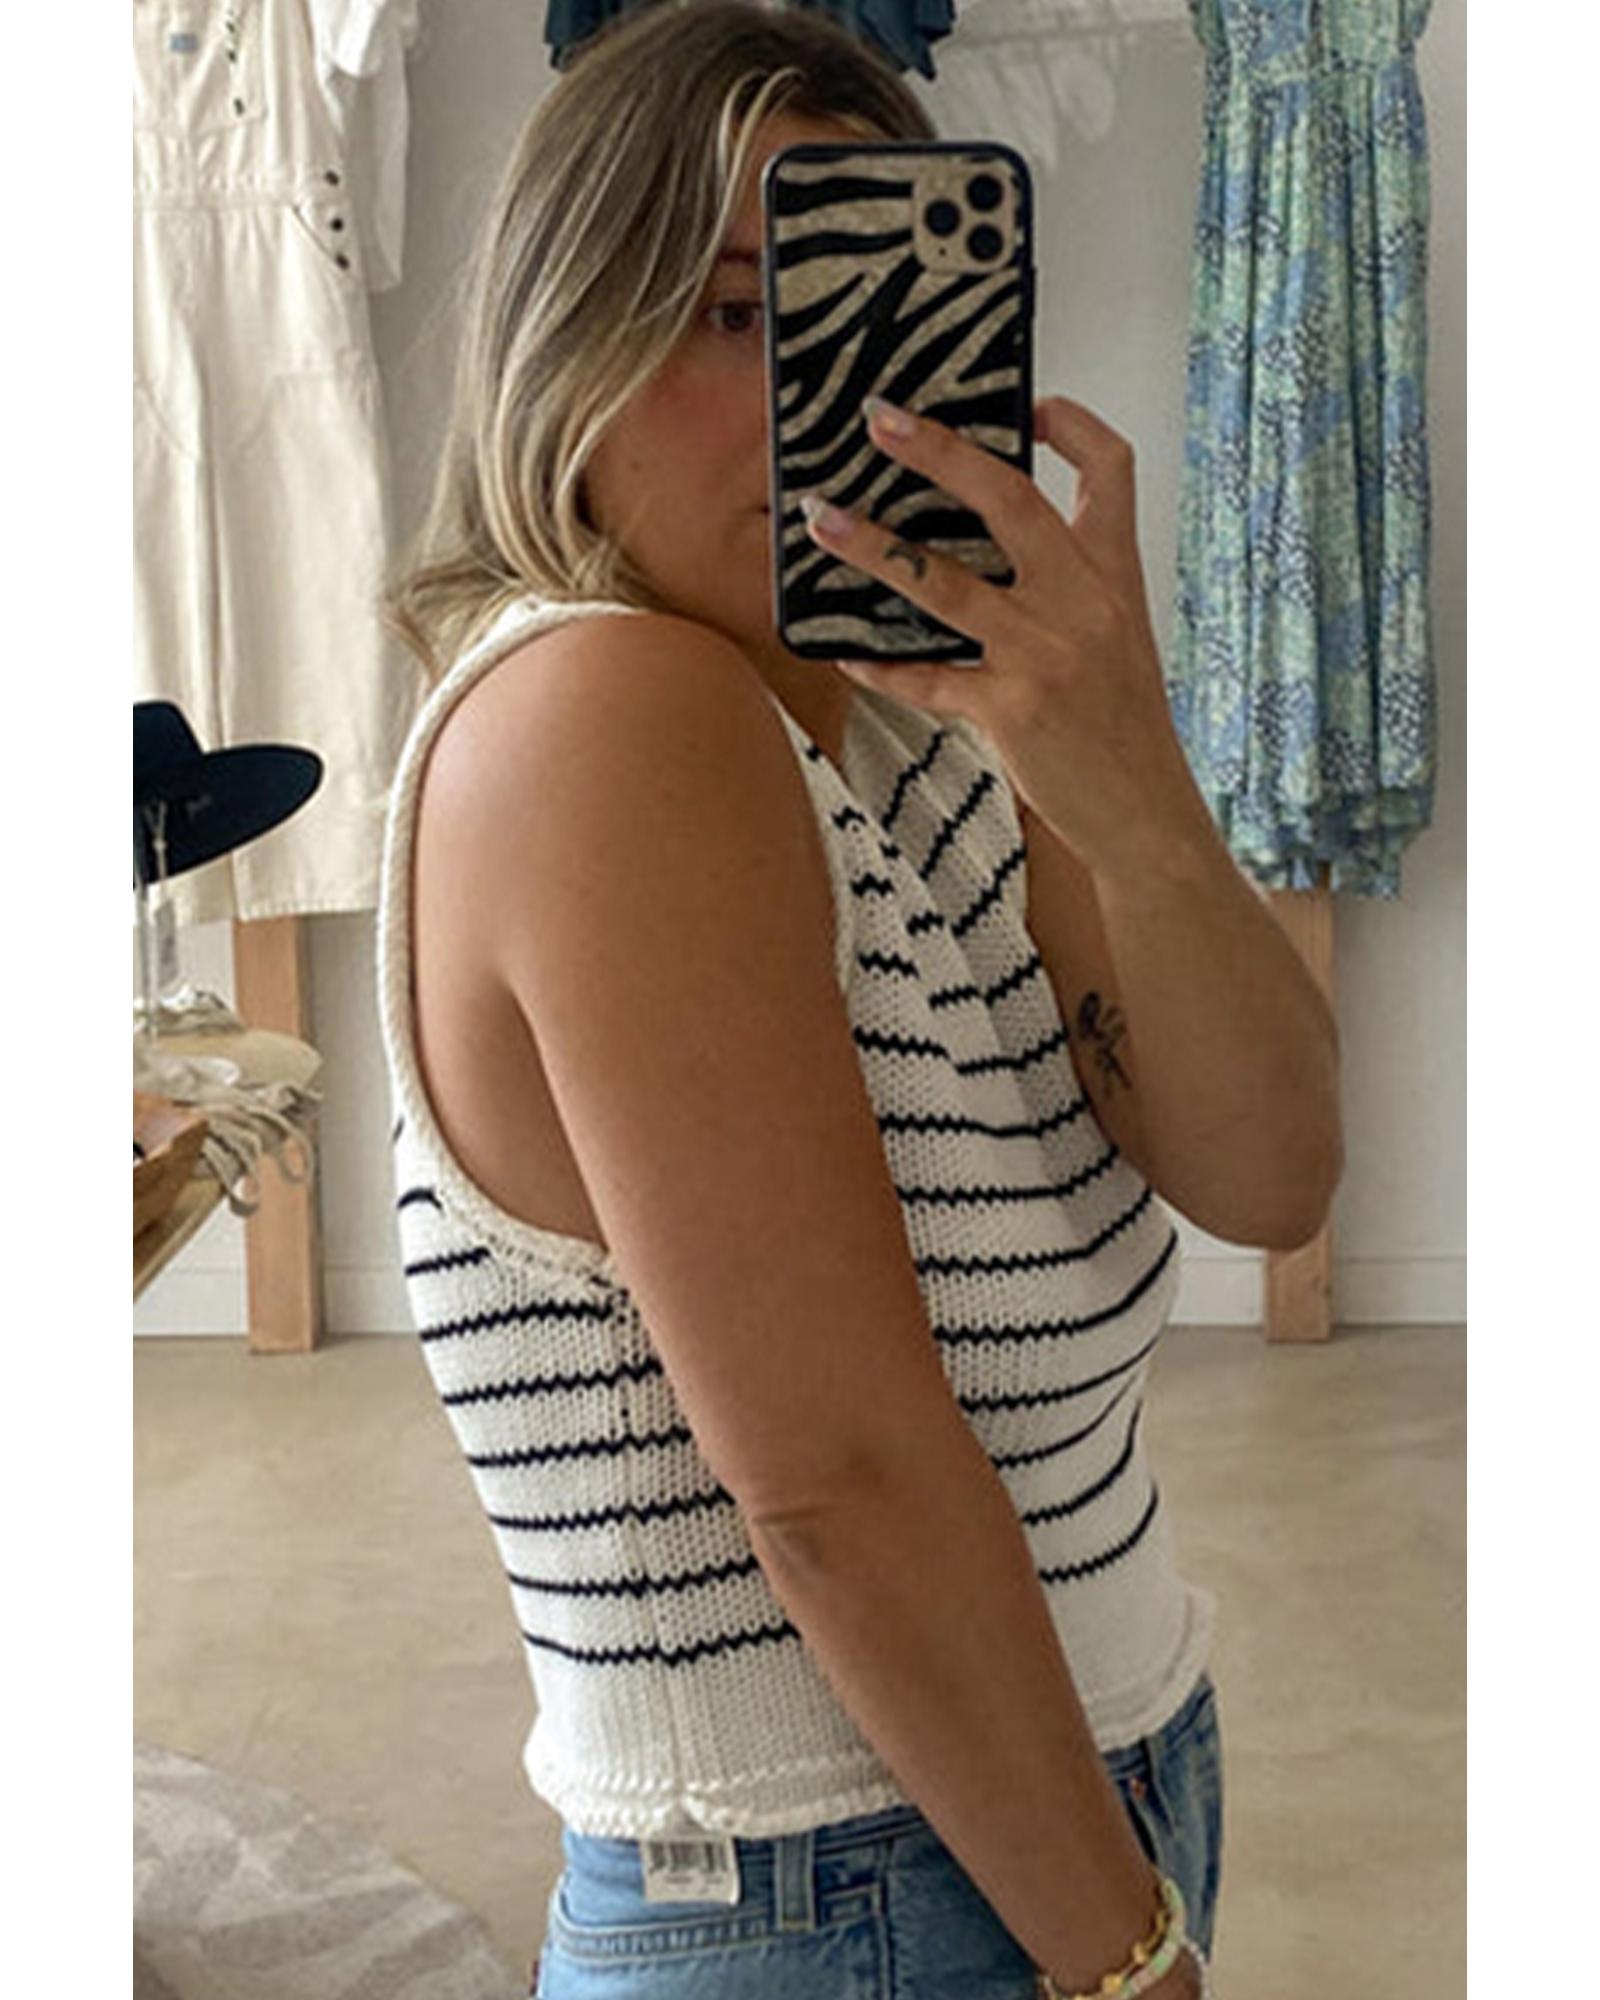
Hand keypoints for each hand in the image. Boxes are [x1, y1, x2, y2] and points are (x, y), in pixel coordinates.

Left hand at [804, 394, 1214, 880]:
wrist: (1147, 813)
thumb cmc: (1124, 726)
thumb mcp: (1120, 639)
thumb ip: (1073, 587)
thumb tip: (995, 549)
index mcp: (1113, 575)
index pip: (1110, 469)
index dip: (1071, 423)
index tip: (1028, 402)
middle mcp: (1083, 601)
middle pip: (1008, 497)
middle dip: (939, 451)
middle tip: (879, 421)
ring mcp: (1044, 654)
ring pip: (943, 581)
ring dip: (873, 546)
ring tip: (822, 520)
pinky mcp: (1011, 710)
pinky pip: (929, 679)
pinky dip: (884, 667)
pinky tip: (848, 656)